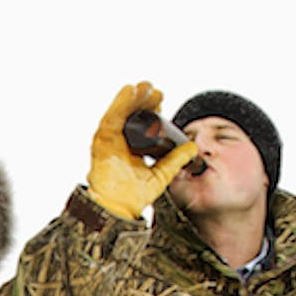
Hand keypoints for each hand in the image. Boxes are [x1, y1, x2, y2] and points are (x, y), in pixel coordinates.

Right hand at [86, 82, 197, 218]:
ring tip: (143, 86)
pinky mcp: (102, 143)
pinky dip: (119, 104)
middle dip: (142, 100)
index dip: (151, 110)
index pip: (141, 124)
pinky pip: (111, 119)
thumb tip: (193, 148)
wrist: (119, 209)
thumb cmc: (133, 196)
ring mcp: (110, 142)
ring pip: (121, 113)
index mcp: (131, 148)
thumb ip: (175, 160)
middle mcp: (119, 142)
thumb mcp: (161, 174)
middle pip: (130, 115)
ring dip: (131, 98)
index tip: (161, 99)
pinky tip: (128, 92)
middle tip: (154, 89)